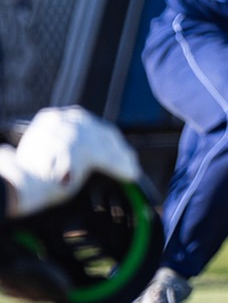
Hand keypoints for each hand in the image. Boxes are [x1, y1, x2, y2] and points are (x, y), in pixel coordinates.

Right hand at [1, 107, 142, 218]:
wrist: (19, 184)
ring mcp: (73, 131)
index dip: (104, 138)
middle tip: (129, 160)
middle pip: (101, 131)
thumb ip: (63, 147)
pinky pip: (108, 158)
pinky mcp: (82, 147)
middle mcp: (63, 119)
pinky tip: (131, 174)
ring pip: (106, 145)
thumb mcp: (46, 151)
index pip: (87, 124)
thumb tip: (79, 157)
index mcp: (52, 118)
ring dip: (122, 159)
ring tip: (131, 170)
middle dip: (117, 147)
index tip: (116, 148)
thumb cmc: (28, 176)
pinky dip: (121, 167)